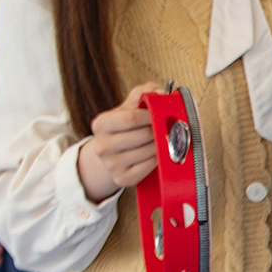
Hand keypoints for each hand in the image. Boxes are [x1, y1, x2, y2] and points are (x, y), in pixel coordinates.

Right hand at [76, 81, 164, 202]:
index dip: (152, 115)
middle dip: (160, 130)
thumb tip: (159, 92)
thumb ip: (143, 93)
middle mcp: (102, 146)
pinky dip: (159, 158)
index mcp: (101, 124)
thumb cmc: (126, 127)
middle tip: (171, 127)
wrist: (113, 154)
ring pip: (148, 151)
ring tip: (167, 138)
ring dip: (163, 144)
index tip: (162, 114)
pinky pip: (149, 167)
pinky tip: (160, 152)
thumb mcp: (129, 106)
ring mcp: (110, 164)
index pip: (131, 118)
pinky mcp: (122, 179)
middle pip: (143, 135)